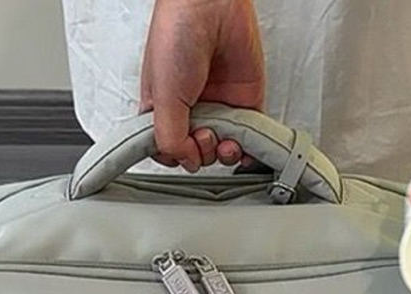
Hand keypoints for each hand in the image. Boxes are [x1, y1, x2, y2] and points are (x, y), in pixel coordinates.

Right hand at [140, 0, 264, 171]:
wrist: (212, 5)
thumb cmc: (177, 34)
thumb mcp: (162, 97)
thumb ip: (169, 138)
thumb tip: (186, 161)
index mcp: (162, 108)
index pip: (167, 149)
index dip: (175, 156)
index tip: (181, 151)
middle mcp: (189, 110)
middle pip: (196, 153)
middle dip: (201, 151)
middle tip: (202, 132)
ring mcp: (218, 107)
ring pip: (221, 150)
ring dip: (223, 153)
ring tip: (222, 137)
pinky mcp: (243, 103)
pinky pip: (248, 138)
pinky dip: (248, 150)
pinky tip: (243, 148)